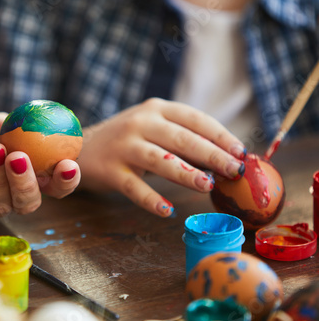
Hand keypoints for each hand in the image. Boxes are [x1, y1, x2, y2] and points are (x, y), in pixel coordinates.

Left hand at [0, 114, 80, 216]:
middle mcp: (13, 194)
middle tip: (19, 158)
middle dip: (28, 182)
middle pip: (31, 201)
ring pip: (4, 203)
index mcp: (31, 176)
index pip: (56, 185)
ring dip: (1, 178)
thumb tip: (39, 119)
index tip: (68, 165)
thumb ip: (18, 126)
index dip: (67, 180)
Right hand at [77, 98, 245, 216]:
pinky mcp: (110, 170)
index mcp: (156, 109)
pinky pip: (134, 188)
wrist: (78, 147)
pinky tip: (167, 211)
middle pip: (182, 139)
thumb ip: (181, 139)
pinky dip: (151, 200)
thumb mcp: (152, 129)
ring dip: (186, 174)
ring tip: (207, 186)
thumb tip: (223, 159)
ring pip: (160, 160)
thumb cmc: (126, 140)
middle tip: (235, 171)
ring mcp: (123, 146)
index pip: (195, 119)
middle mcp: (140, 123)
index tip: (241, 152)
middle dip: (212, 155)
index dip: (220, 135)